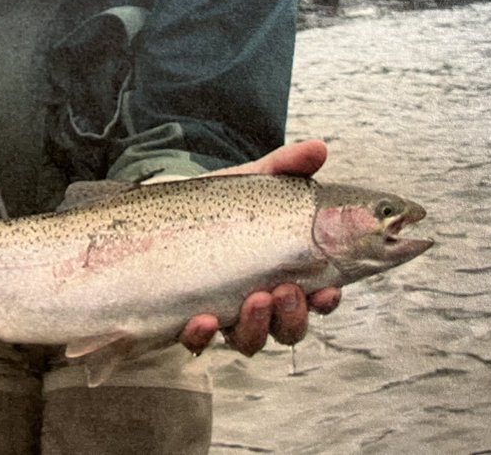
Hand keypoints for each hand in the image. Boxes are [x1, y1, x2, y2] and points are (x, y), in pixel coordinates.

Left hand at [178, 139, 341, 355]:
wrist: (163, 210)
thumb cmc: (219, 203)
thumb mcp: (252, 180)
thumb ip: (285, 166)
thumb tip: (318, 148)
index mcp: (284, 271)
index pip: (318, 297)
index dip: (327, 299)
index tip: (327, 290)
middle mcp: (260, 300)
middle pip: (289, 327)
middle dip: (293, 316)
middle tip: (285, 291)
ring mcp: (226, 314)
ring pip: (251, 339)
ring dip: (257, 327)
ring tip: (254, 300)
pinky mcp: (190, 320)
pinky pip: (199, 341)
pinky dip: (203, 336)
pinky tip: (203, 319)